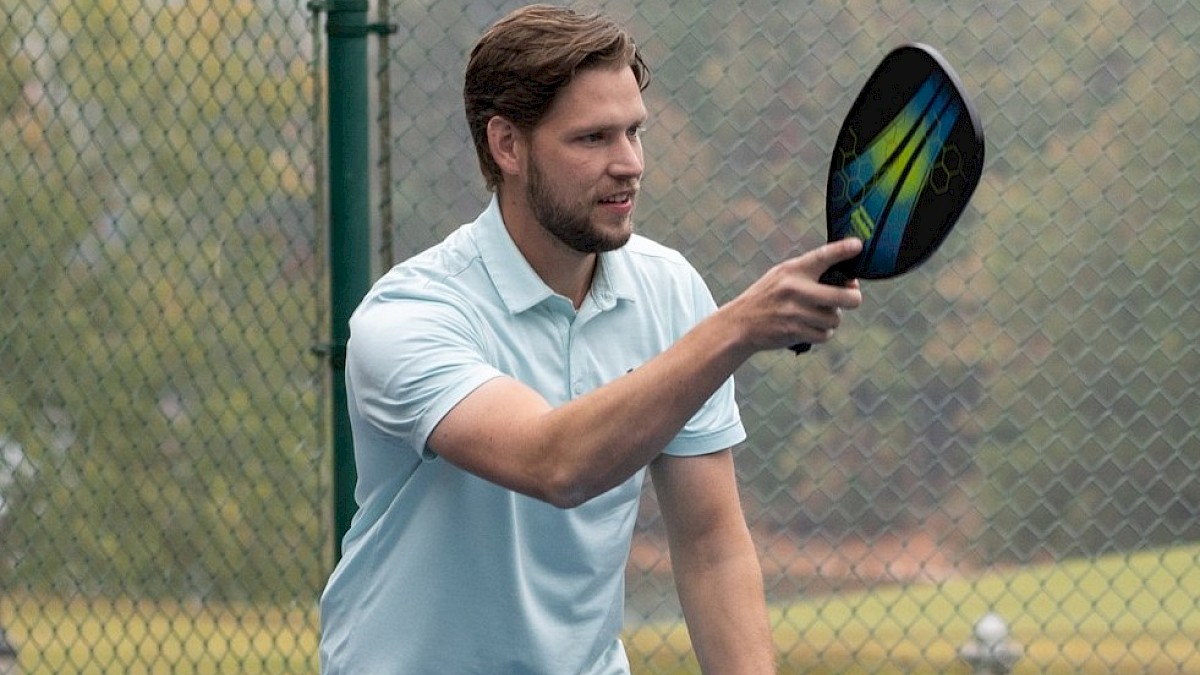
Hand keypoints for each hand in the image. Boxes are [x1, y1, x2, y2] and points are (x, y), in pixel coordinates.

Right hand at [720, 238, 863, 351]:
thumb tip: (850, 284)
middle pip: (845, 296)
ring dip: (830, 319)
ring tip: (815, 315)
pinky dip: (820, 333)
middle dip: (853, 298)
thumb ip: (811, 275)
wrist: (740, 323)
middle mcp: (795, 288)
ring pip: (835, 318)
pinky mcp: (794, 331)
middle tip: (851, 298)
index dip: (842, 250)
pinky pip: (824, 334)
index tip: (857, 245)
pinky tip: (807, 328)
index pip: (822, 257)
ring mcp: (795, 311)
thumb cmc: (768, 298)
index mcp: (793, 270)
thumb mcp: (782, 277)